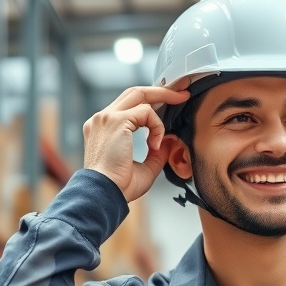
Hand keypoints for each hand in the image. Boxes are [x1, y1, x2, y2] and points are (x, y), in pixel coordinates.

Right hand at [83, 86, 189, 202]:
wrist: (104, 194)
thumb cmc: (119, 187)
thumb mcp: (144, 168)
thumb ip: (156, 152)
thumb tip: (169, 141)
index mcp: (103, 129)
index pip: (129, 105)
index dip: (152, 101)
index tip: (171, 102)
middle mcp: (102, 119)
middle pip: (135, 92)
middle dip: (162, 91)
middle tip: (183, 93)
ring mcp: (106, 118)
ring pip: (140, 95)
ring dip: (163, 100)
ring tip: (178, 108)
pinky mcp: (115, 121)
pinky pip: (146, 112)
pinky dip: (157, 127)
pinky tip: (154, 144)